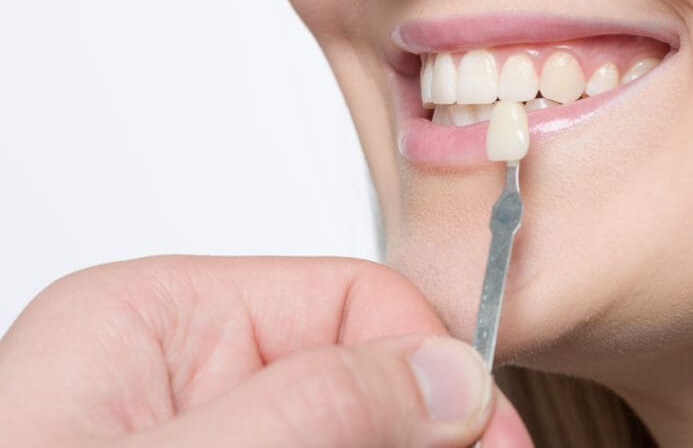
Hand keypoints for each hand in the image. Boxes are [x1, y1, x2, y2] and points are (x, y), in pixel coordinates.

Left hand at [0, 256, 531, 446]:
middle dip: (424, 434)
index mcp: (160, 322)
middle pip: (361, 384)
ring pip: (352, 436)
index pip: (350, 299)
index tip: (491, 440)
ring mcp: (203, 443)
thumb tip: (451, 377)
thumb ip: (314, 410)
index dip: (437, 365)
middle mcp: (186, 381)